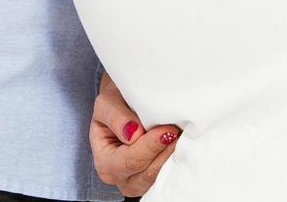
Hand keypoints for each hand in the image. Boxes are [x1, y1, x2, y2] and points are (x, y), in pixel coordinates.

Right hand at [90, 71, 180, 194]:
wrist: (122, 107)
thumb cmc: (113, 105)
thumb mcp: (106, 103)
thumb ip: (116, 117)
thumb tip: (134, 134)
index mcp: (105, 162)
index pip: (130, 160)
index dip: (150, 146)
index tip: (168, 129)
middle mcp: (120, 178)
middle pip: (148, 173)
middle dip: (165, 152)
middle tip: (179, 131)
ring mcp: (139, 183)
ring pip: (160, 177)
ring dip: (172, 157)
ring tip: (182, 135)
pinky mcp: (154, 180)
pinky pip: (167, 176)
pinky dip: (175, 160)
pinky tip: (181, 144)